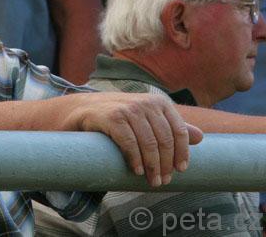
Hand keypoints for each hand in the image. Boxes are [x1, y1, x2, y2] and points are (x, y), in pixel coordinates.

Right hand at [70, 92, 202, 186]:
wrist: (84, 109)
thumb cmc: (119, 117)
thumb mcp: (147, 119)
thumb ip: (171, 127)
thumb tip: (200, 137)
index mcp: (159, 102)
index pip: (179, 131)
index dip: (182, 153)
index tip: (181, 170)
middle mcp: (145, 102)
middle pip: (165, 140)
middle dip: (166, 164)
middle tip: (163, 181)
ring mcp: (128, 108)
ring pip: (149, 143)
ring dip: (152, 166)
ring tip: (151, 180)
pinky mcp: (112, 117)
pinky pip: (130, 143)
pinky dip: (135, 159)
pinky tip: (136, 170)